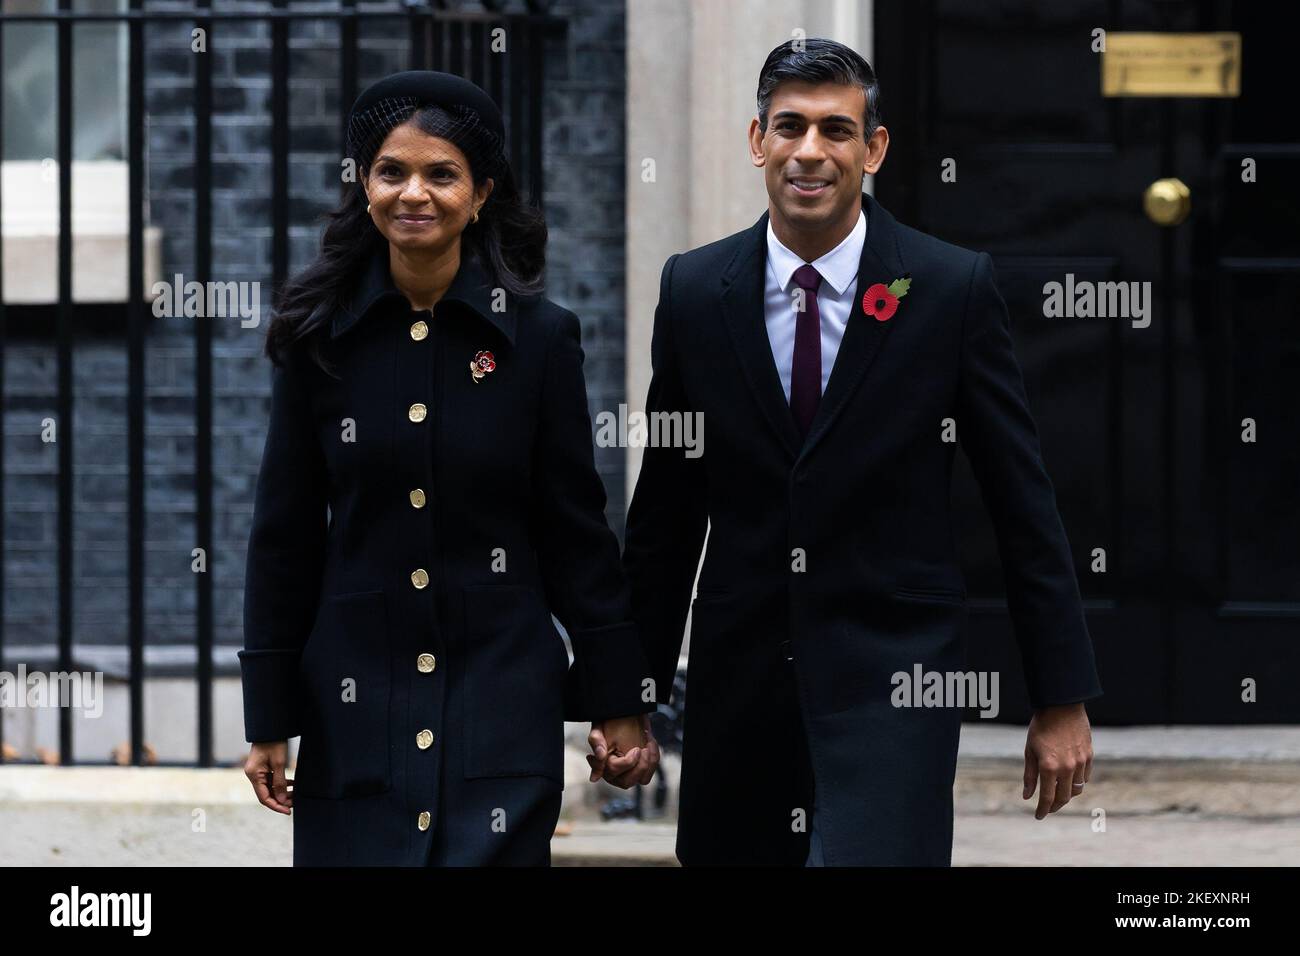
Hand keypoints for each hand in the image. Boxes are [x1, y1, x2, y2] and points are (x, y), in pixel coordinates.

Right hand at [244, 741, 292, 813]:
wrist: (271, 728)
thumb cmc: (274, 743)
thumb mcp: (279, 763)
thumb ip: (279, 783)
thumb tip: (281, 800)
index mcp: (254, 775)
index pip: (264, 797)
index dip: (276, 806)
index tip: (288, 811)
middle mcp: (253, 775)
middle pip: (266, 794)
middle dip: (281, 800)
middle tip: (295, 803)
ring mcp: (257, 772)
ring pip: (270, 788)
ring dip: (282, 792)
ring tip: (296, 795)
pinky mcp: (263, 768)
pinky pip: (271, 780)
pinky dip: (281, 784)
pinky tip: (293, 784)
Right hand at [587, 713, 659, 788]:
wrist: (624, 716)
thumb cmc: (609, 724)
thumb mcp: (599, 729)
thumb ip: (596, 741)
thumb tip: (599, 756)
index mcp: (601, 766)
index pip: (613, 770)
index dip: (627, 762)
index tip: (636, 749)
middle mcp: (613, 775)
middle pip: (627, 782)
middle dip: (639, 765)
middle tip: (641, 748)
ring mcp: (628, 775)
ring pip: (642, 780)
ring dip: (648, 762)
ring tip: (648, 745)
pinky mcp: (640, 772)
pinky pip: (650, 773)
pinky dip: (653, 758)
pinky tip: (650, 743)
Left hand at [1023, 702, 1092, 819]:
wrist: (1061, 706)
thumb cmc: (1041, 727)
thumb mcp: (1030, 751)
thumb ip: (1030, 775)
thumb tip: (1027, 796)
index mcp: (1048, 767)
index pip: (1047, 798)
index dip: (1042, 810)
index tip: (1038, 816)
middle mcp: (1067, 768)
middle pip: (1063, 797)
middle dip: (1055, 806)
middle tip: (1048, 809)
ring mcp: (1080, 762)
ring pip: (1077, 789)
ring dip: (1067, 796)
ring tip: (1058, 795)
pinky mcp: (1089, 756)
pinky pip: (1086, 777)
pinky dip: (1078, 783)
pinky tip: (1070, 781)